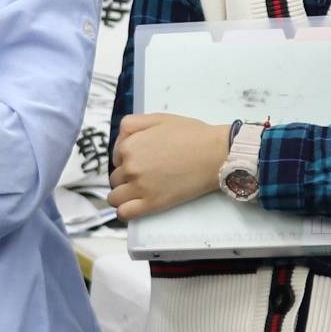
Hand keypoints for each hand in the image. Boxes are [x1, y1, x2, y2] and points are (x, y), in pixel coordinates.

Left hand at [111, 113, 229, 220]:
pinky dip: (124, 212)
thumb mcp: (158, 118)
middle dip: (127, 177)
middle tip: (146, 175)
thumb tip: (120, 143)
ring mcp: (140, 187)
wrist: (214, 154)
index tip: (142, 160)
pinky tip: (133, 207)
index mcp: (130, 146)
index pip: (116, 158)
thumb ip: (132, 125)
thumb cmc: (191, 135)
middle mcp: (131, 167)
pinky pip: (125, 213)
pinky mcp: (152, 204)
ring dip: (123, 195)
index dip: (127, 159)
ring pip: (115, 197)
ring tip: (138, 192)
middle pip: (116, 178)